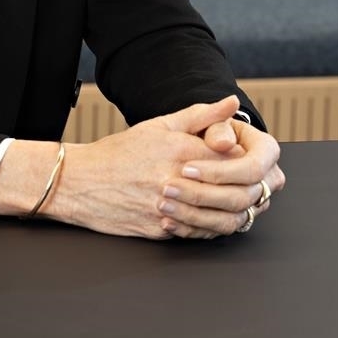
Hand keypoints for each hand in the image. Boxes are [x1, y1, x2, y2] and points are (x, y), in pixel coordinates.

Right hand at [43, 96, 255, 239]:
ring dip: (236, 214)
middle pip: (233, 191)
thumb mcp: (159, 125)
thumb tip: (230, 103)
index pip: (235, 159)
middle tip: (257, 187)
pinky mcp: (161, 231)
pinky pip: (199, 234)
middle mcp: (177, 180)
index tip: (253, 162)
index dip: (251, 162)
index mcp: (180, 150)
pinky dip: (212, 229)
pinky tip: (215, 219)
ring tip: (239, 205)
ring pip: (222, 219)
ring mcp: (170, 209)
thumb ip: (199, 115)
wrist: (80, 182)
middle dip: (250, 191)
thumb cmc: (119, 152)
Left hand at [157, 104, 284, 239]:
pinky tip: (168, 220)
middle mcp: (265, 182)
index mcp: (266, 151)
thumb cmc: (208, 130)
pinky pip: (217, 232)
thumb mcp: (206, 119)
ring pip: (229, 220)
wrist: (202, 148)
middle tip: (169, 187)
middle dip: (201, 194)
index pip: (252, 167)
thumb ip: (213, 121)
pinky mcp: (235, 220)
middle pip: (240, 197)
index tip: (186, 168)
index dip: (220, 171)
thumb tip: (224, 141)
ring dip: (193, 214)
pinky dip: (190, 228)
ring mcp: (252, 205)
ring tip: (164, 205)